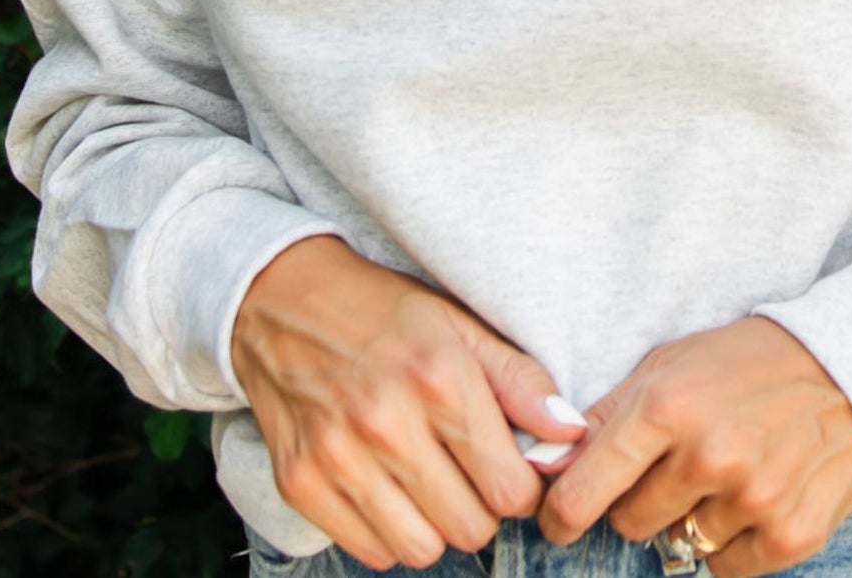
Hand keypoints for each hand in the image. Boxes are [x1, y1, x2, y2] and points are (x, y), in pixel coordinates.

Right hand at [231, 234, 587, 570]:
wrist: (279, 299)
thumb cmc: (383, 312)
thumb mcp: (459, 325)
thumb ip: (520, 381)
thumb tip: (571, 433)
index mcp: (439, 378)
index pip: (512, 489)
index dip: (521, 486)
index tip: (509, 467)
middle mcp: (388, 422)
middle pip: (471, 528)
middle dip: (480, 507)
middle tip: (465, 471)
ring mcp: (338, 457)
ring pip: (421, 550)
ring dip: (434, 525)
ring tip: (426, 479)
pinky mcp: (300, 483)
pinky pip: (370, 552)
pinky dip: (387, 531)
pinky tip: (385, 485)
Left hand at [533, 315, 851, 577]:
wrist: (847, 368)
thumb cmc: (744, 362)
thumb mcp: (669, 362)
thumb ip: (606, 415)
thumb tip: (542, 464)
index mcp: (667, 406)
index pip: (584, 490)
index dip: (560, 514)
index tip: (556, 520)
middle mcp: (707, 455)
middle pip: (629, 522)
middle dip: (638, 500)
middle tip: (674, 466)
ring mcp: (752, 499)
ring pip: (679, 543)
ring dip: (691, 517)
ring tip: (724, 470)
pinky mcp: (791, 534)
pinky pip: (726, 567)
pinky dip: (731, 543)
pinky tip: (751, 497)